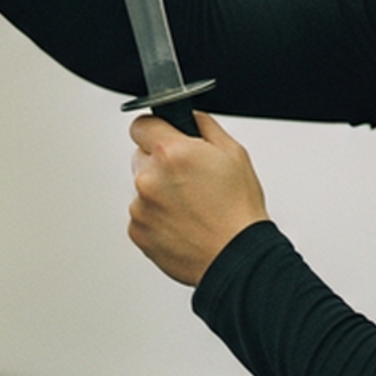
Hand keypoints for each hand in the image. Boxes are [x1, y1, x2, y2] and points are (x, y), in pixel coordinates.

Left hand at [128, 110, 269, 285]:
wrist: (235, 257)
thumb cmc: (238, 212)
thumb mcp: (234, 154)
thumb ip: (204, 126)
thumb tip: (189, 118)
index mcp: (171, 153)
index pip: (141, 124)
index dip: (156, 129)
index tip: (163, 137)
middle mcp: (149, 178)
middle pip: (141, 157)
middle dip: (160, 163)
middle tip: (188, 179)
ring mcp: (140, 207)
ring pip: (142, 188)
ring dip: (159, 192)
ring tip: (190, 207)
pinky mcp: (137, 231)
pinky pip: (141, 215)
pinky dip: (156, 217)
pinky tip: (182, 223)